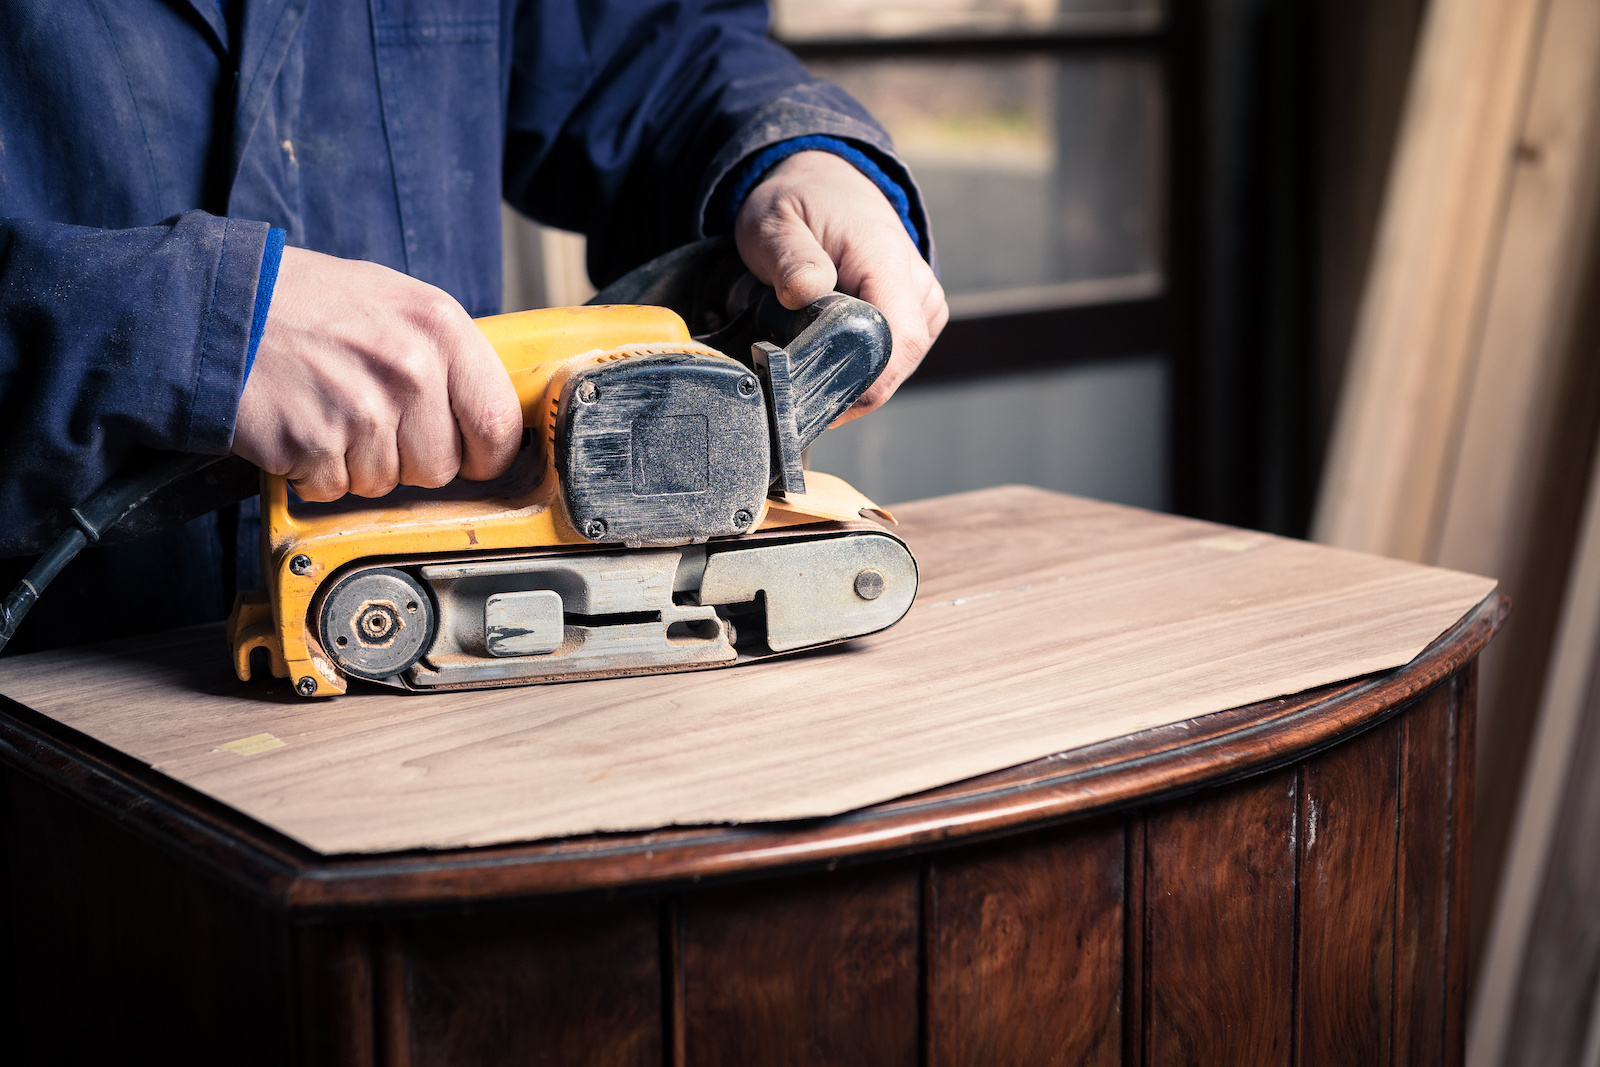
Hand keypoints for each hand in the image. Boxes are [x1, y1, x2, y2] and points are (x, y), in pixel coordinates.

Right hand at [233, 247, 522, 500]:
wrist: (215, 303)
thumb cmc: (304, 301)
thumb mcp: (393, 301)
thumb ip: (444, 354)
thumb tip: (484, 411)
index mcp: (440, 328)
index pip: (498, 423)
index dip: (485, 453)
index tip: (469, 456)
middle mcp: (409, 368)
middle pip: (441, 466)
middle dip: (409, 459)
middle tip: (371, 421)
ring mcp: (361, 409)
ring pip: (386, 483)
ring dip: (356, 464)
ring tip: (329, 413)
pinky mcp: (314, 444)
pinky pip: (334, 490)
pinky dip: (314, 472)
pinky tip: (301, 426)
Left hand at [735, 150, 947, 421]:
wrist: (828, 186)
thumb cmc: (802, 204)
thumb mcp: (776, 222)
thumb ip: (790, 258)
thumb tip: (803, 292)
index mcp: (888, 261)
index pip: (898, 341)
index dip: (862, 382)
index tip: (815, 399)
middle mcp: (918, 288)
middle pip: (895, 366)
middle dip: (847, 385)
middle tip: (793, 383)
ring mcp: (923, 307)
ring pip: (894, 370)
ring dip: (851, 375)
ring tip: (808, 354)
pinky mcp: (917, 320)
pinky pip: (892, 361)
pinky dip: (859, 365)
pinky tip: (830, 351)